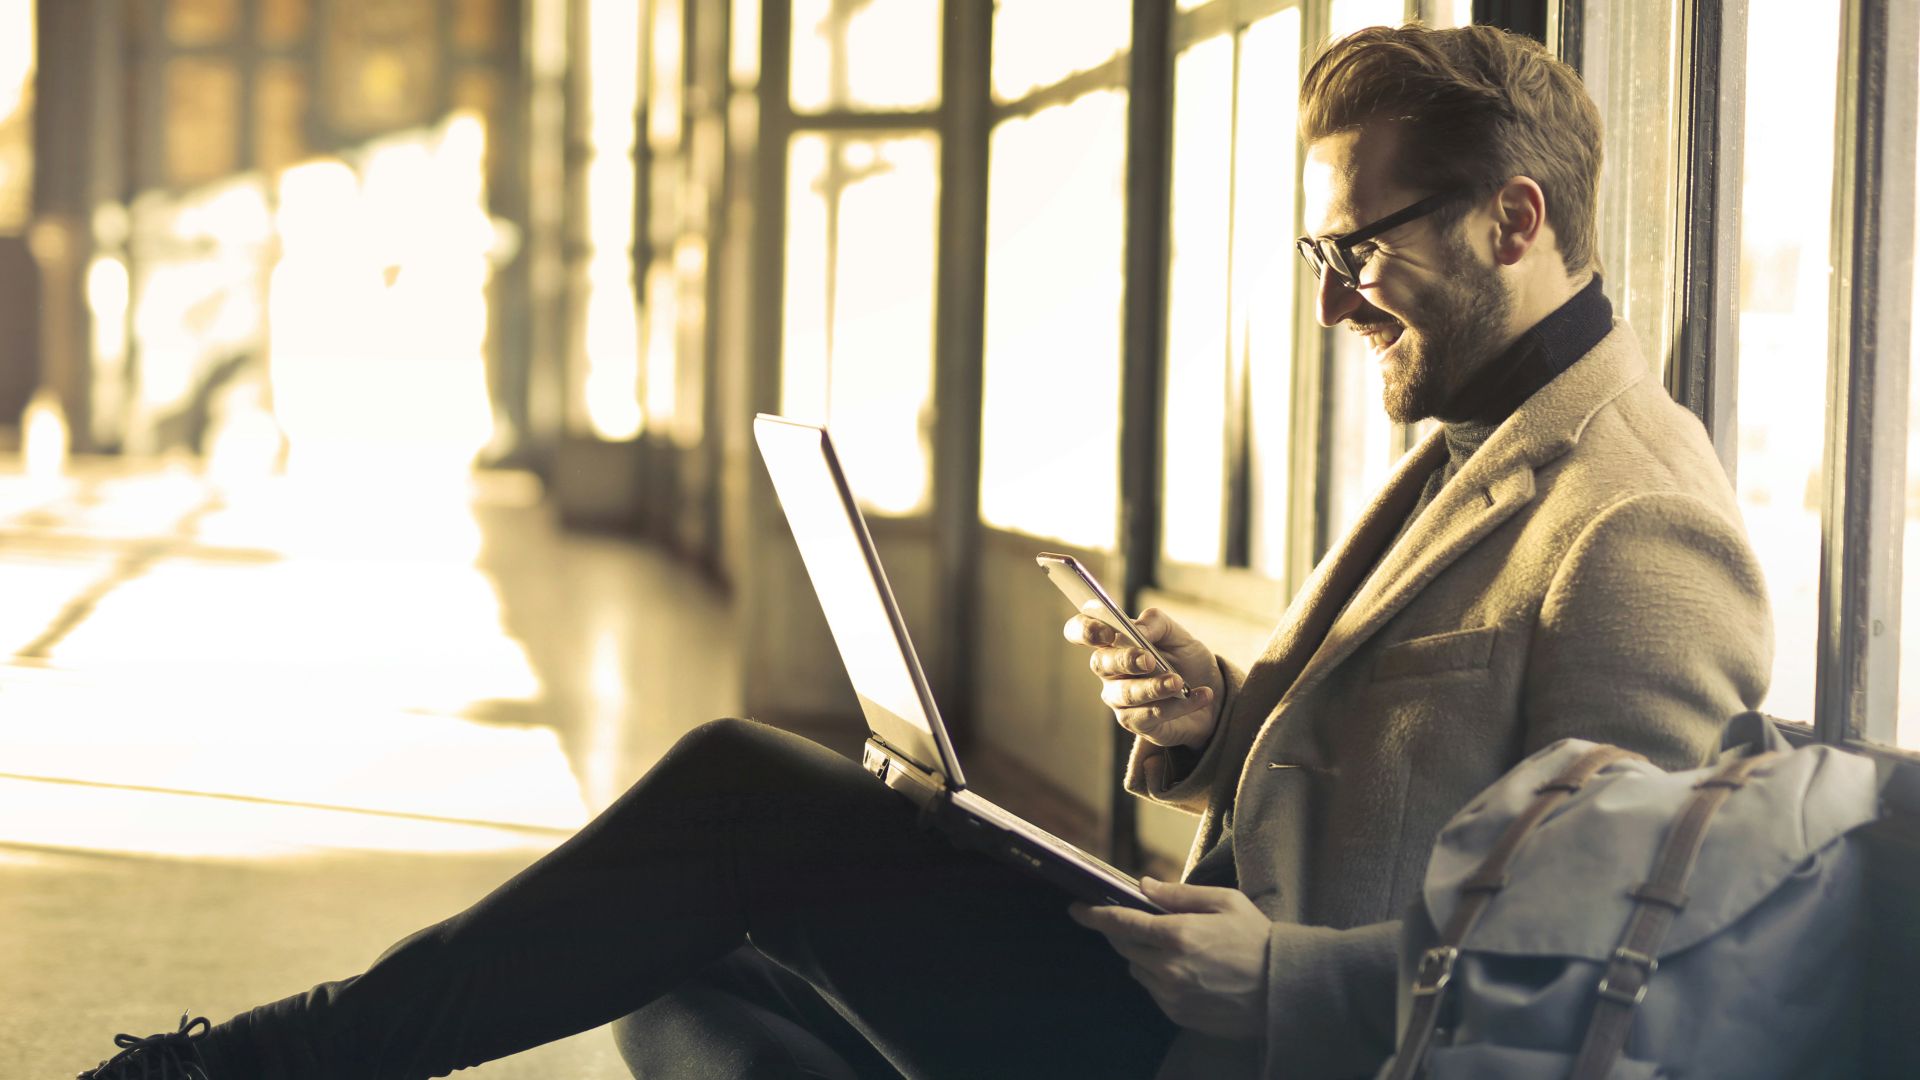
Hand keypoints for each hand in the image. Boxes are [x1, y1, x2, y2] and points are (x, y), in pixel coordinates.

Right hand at [1063, 604, 1223, 749]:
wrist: (1214, 694)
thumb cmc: (1187, 660)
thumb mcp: (1178, 635)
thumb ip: (1156, 623)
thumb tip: (1137, 629)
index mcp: (1113, 642)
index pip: (1080, 631)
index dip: (1085, 630)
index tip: (1106, 632)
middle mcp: (1110, 671)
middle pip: (1100, 663)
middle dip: (1124, 660)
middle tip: (1149, 659)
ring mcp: (1120, 699)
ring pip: (1125, 694)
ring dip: (1153, 687)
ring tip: (1180, 682)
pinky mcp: (1137, 723)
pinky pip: (1150, 715)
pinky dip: (1178, 705)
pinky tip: (1201, 695)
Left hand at [1068, 877, 1269, 1038]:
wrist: (1284, 990)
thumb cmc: (1258, 939)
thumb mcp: (1225, 902)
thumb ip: (1179, 894)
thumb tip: (1144, 885)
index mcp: (1178, 935)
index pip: (1121, 923)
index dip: (1094, 915)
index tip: (1076, 909)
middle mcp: (1169, 968)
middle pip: (1124, 947)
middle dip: (1120, 932)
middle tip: (1130, 921)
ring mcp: (1172, 995)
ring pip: (1136, 970)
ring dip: (1140, 955)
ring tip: (1168, 946)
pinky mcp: (1179, 1014)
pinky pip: (1152, 991)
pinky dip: (1156, 976)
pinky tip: (1181, 968)